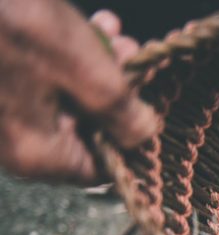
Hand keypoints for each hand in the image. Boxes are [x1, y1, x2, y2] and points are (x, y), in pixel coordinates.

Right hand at [0, 1, 156, 182]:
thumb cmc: (14, 25)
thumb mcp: (87, 71)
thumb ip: (122, 113)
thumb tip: (143, 136)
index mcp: (36, 155)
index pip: (99, 170)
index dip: (130, 139)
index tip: (150, 106)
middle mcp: (13, 144)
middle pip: (84, 129)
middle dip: (115, 91)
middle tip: (133, 54)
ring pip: (64, 99)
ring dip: (94, 67)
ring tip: (113, 33)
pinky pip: (38, 81)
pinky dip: (63, 57)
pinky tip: (88, 25)